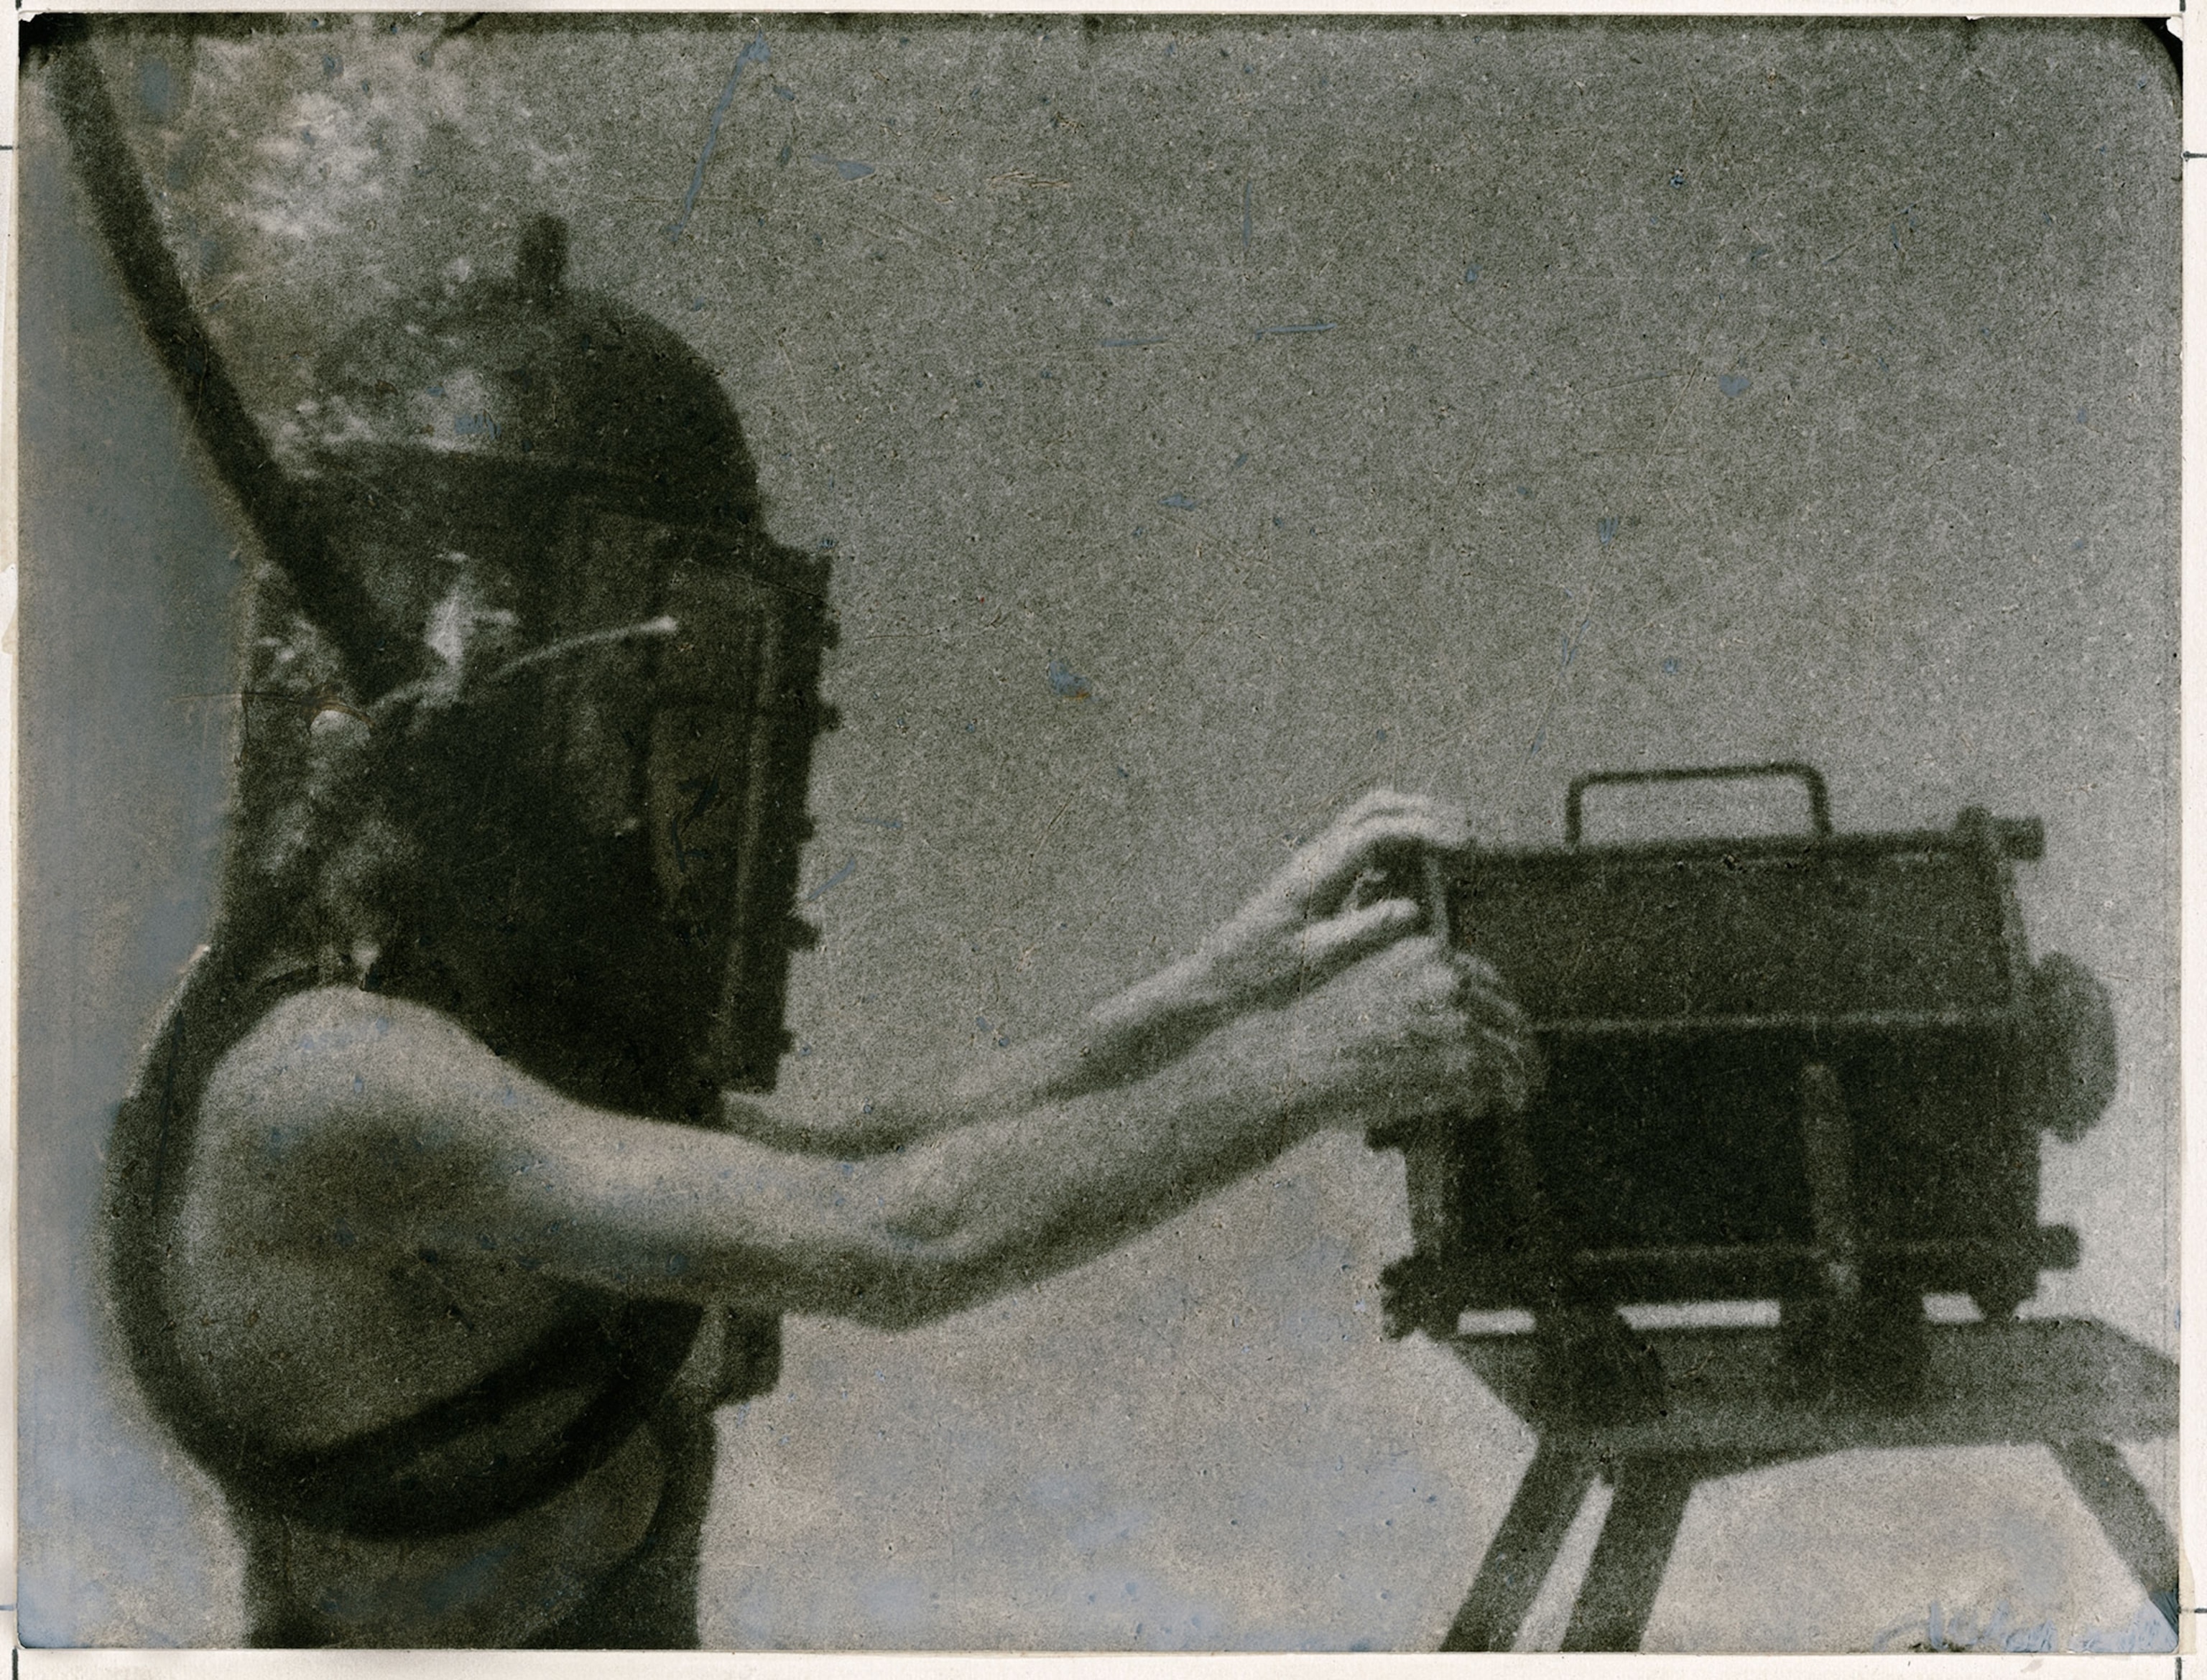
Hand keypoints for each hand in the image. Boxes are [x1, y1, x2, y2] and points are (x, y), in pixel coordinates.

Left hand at [1192, 790, 1468, 1015]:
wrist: (1217, 978)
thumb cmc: (1259, 974)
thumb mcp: (1314, 960)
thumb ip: (1363, 932)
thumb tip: (1415, 909)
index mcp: (1314, 871)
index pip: (1377, 830)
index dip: (1425, 830)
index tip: (1464, 844)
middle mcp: (1316, 855)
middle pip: (1377, 806)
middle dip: (1426, 812)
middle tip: (1471, 835)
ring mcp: (1316, 859)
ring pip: (1370, 816)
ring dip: (1413, 821)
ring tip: (1454, 844)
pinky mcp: (1319, 873)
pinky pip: (1364, 841)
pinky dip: (1398, 841)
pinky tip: (1417, 870)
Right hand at [1275, 934, 1538, 1136]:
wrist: (1294, 1062)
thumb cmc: (1316, 1031)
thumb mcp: (1365, 984)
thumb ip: (1409, 989)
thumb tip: (1446, 1018)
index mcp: (1422, 951)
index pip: (1483, 978)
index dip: (1499, 1009)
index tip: (1503, 1031)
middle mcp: (1446, 977)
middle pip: (1507, 1011)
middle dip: (1518, 1043)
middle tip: (1525, 1067)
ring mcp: (1456, 1019)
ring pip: (1510, 1048)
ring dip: (1516, 1074)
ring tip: (1516, 1094)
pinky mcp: (1460, 1061)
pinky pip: (1497, 1081)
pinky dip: (1498, 1096)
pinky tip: (1483, 1108)